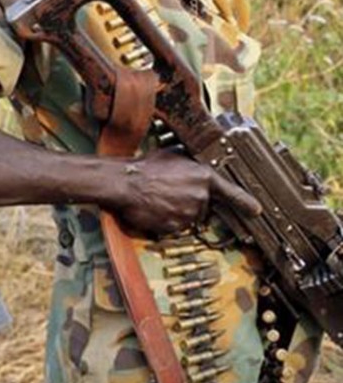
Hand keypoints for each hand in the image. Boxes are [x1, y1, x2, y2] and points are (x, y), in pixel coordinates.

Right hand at [107, 149, 260, 234]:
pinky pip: (176, 226)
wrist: (127, 184)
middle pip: (203, 206)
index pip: (231, 192)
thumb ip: (192, 165)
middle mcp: (200, 196)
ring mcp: (188, 213)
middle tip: (170, 192)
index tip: (256, 210)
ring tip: (160, 198)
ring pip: (189, 217)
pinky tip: (155, 208)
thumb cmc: (146, 167)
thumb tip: (194, 167)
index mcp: (204, 176)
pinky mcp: (175, 226)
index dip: (245, 202)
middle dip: (190, 201)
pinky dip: (167, 220)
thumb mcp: (174, 156)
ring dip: (177, 211)